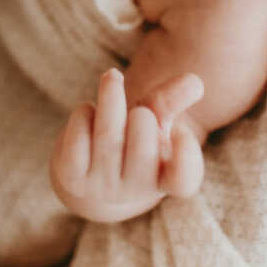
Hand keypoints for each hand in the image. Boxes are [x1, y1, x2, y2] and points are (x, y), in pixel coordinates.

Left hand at [50, 69, 204, 222]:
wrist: (87, 174)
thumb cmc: (131, 139)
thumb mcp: (156, 119)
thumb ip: (173, 100)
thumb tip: (194, 83)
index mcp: (165, 178)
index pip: (183, 180)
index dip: (186, 156)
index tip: (181, 131)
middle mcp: (135, 189)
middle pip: (143, 147)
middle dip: (141, 116)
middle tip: (137, 111)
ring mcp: (101, 187)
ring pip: (109, 135)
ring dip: (111, 96)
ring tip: (112, 77)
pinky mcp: (72, 177)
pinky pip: (79, 135)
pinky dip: (84, 113)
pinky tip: (88, 111)